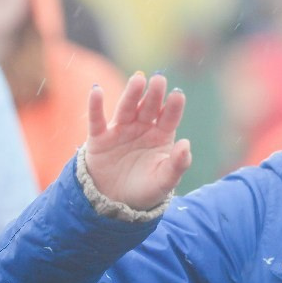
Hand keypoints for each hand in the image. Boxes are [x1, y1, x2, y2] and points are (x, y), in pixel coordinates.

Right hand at [83, 72, 191, 209]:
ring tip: (138, 79)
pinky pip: (97, 119)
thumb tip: (186, 144)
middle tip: (159, 79)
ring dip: (131, 94)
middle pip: (149, 107)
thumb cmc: (146, 189)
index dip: (173, 106)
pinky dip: (96, 105)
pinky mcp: (100, 138)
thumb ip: (177, 165)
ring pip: (127, 108)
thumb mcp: (164, 181)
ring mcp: (121, 130)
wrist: (116, 203)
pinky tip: (96, 91)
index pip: (169, 117)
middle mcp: (142, 128)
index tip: (177, 94)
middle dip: (154, 94)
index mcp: (161, 136)